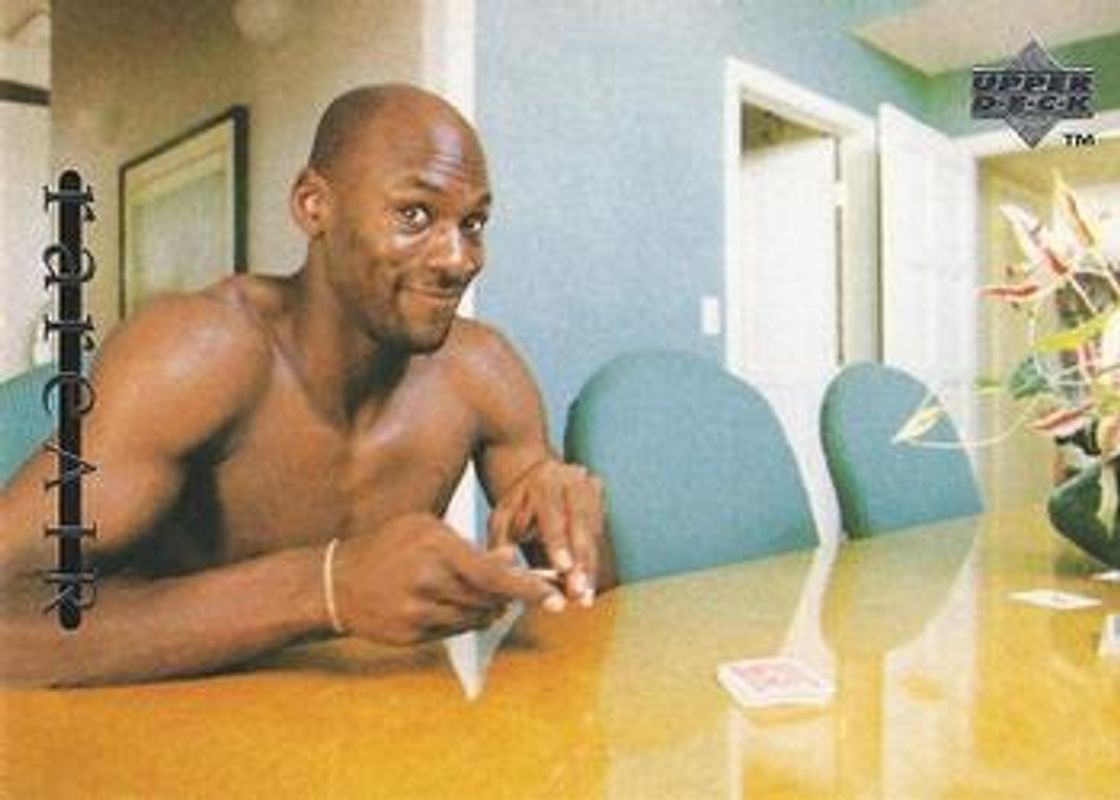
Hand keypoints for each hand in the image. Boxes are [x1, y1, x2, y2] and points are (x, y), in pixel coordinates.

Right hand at [331, 513, 563, 644]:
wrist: (337, 583)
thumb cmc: (389, 547)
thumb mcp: (428, 530)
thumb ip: (471, 547)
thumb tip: (511, 560)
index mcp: (436, 548)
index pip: (494, 574)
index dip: (527, 587)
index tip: (553, 596)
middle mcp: (428, 582)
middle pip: (489, 599)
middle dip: (511, 598)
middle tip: (526, 595)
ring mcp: (418, 612)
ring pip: (475, 618)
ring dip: (488, 610)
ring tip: (487, 597)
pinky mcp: (411, 635)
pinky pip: (454, 632)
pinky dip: (464, 621)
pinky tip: (455, 606)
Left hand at [487, 459, 604, 606]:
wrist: (541, 479)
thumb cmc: (519, 504)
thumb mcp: (503, 517)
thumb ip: (502, 540)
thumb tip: (501, 564)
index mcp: (544, 481)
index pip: (553, 514)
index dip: (559, 543)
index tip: (563, 568)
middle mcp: (572, 480)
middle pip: (580, 524)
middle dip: (580, 562)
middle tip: (578, 591)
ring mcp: (591, 488)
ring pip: (593, 533)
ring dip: (590, 567)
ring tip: (585, 596)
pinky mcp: (601, 501)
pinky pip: (600, 536)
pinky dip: (594, 562)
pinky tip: (589, 585)